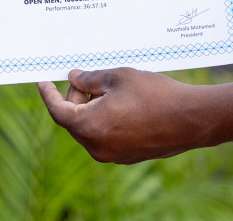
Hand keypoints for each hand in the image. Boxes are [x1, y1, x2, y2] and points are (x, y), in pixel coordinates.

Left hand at [37, 68, 205, 163]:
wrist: (191, 119)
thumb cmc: (155, 94)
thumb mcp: (118, 77)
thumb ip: (90, 78)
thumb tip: (74, 78)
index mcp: (89, 126)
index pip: (58, 110)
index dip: (48, 94)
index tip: (42, 82)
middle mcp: (96, 147)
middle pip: (74, 119)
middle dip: (77, 97)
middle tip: (90, 77)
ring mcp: (112, 155)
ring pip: (90, 128)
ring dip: (92, 108)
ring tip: (111, 88)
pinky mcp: (126, 156)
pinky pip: (106, 136)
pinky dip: (105, 120)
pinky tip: (122, 104)